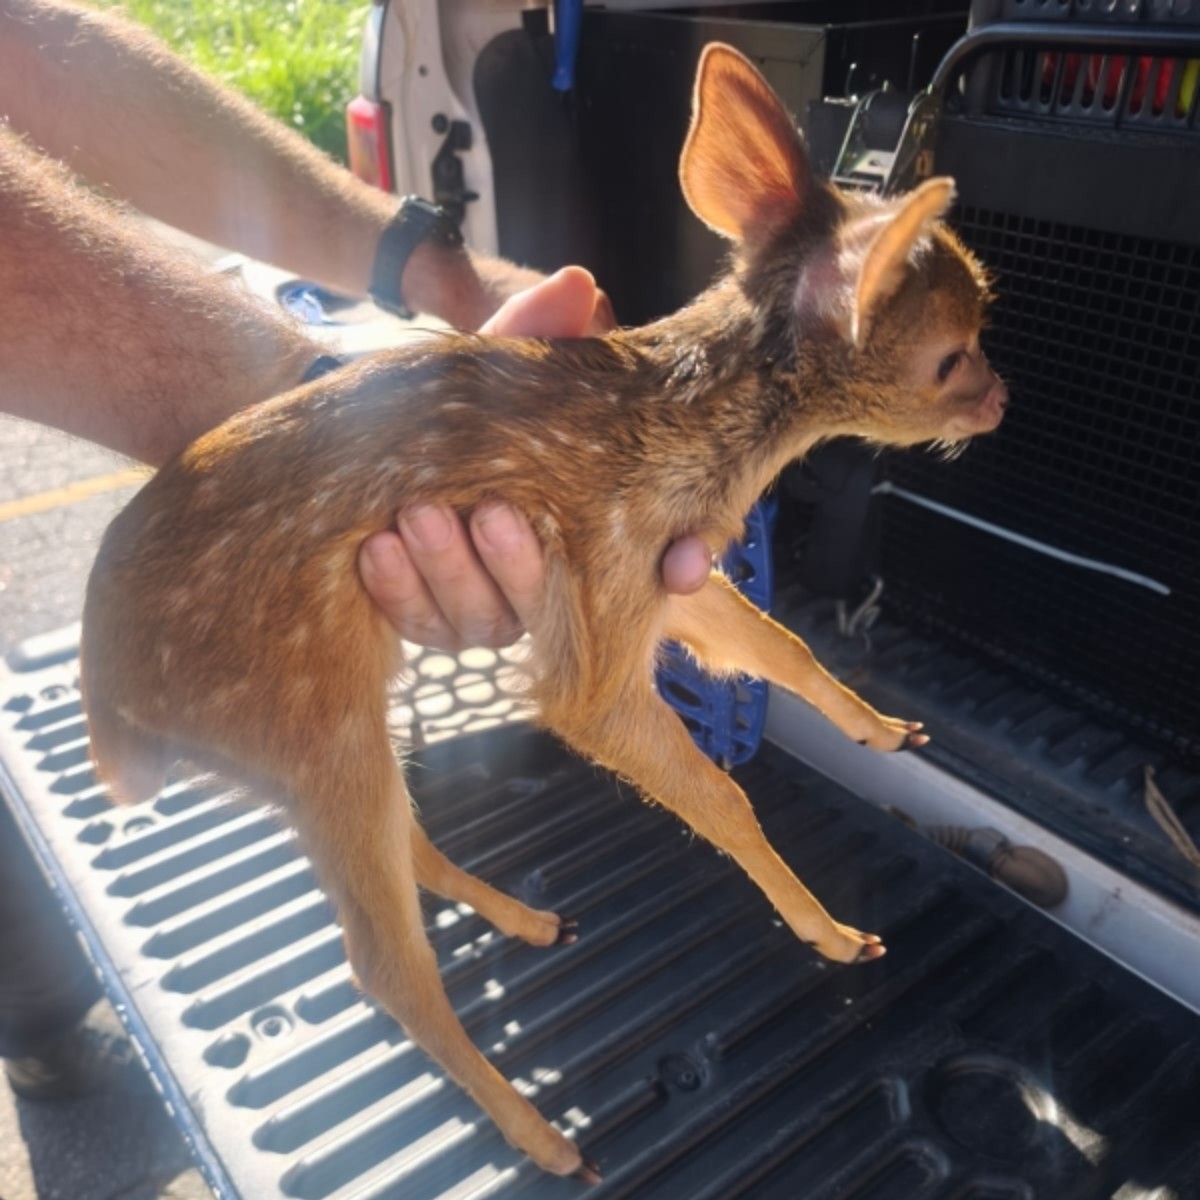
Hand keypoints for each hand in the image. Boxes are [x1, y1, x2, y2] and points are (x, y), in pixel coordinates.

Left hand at [358, 267, 709, 650]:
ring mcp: (493, 609)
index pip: (664, 560)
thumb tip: (579, 285)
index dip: (685, 563)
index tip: (683, 565)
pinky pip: (420, 623)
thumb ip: (538, 334)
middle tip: (491, 512)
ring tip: (417, 514)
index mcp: (596, 526)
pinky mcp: (434, 621)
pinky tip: (376, 546)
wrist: (379, 441)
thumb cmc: (466, 411)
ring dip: (449, 568)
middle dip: (519, 563)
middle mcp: (555, 580)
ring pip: (483, 618)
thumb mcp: (497, 368)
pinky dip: (398, 588)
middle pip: (555, 598)